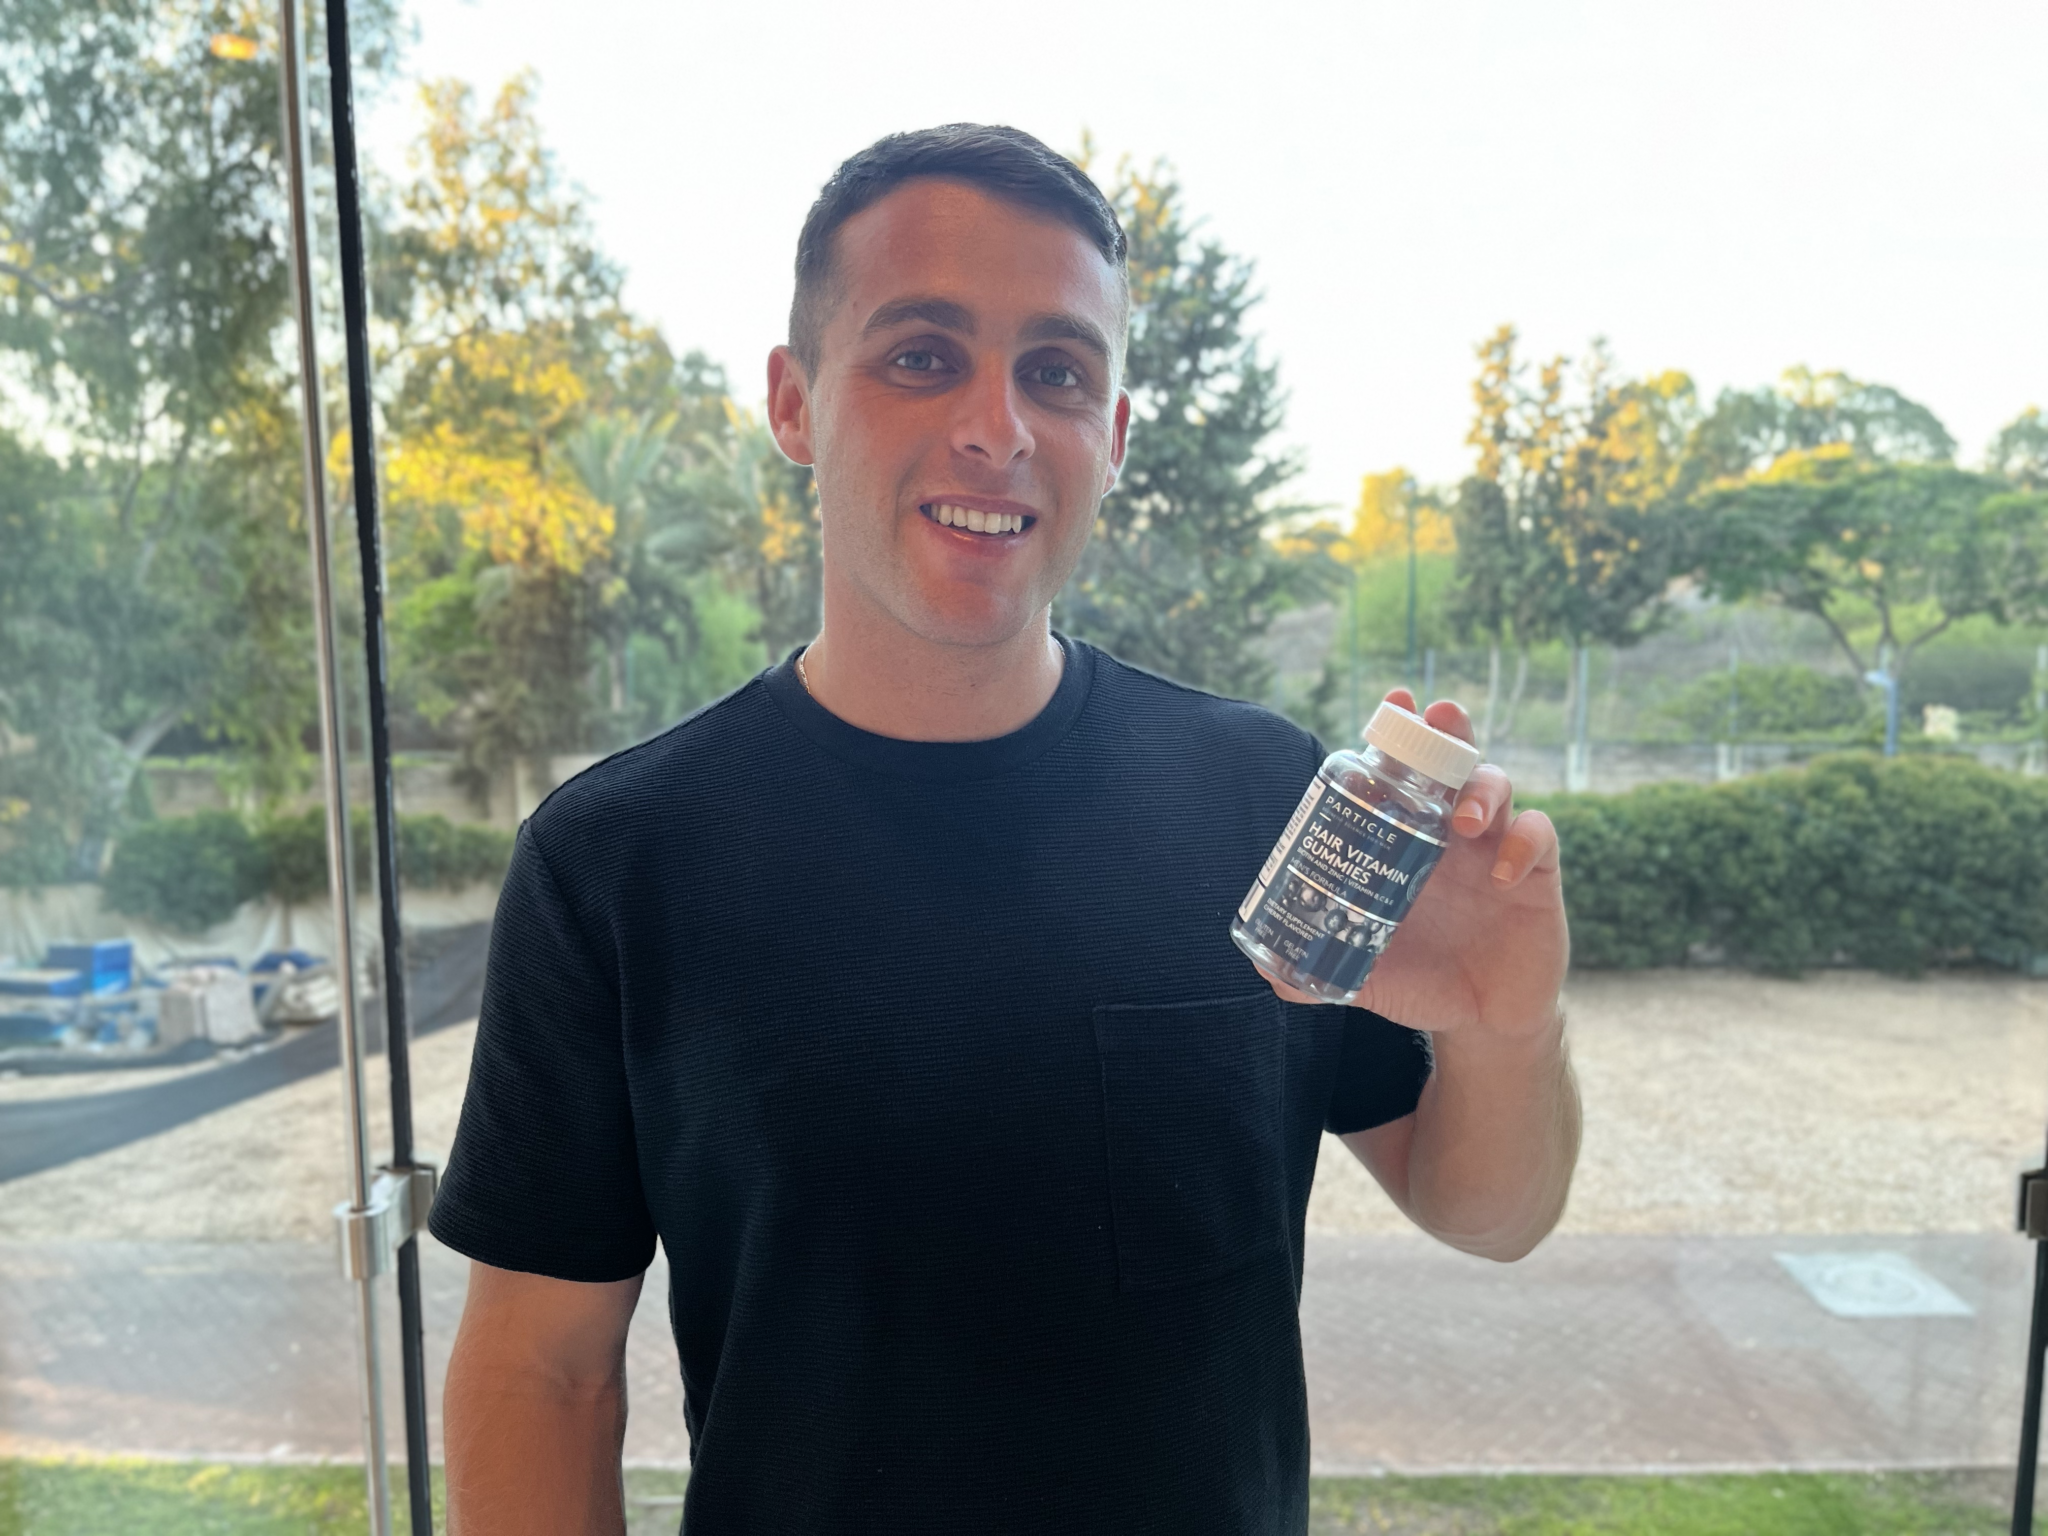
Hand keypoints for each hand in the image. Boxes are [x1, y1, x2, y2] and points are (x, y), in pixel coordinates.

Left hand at [1260, 689, 1566, 1043]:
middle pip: (1456, 761)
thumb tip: (1264, 970)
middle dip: (1449, 731)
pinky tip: (1501, 873)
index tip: (1394, 703)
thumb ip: (1320, 969)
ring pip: (1498, 788)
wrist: (1481, 1022)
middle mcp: (1453, 834)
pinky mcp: (1537, 878)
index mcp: (1409, 840)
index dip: (1402, 735)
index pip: (1407, 773)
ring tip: (1463, 820)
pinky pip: (1539, 839)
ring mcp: (1496, 850)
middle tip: (1436, 715)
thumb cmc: (1423, 980)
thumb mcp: (1369, 973)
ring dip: (1482, 791)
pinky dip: (1523, 846)